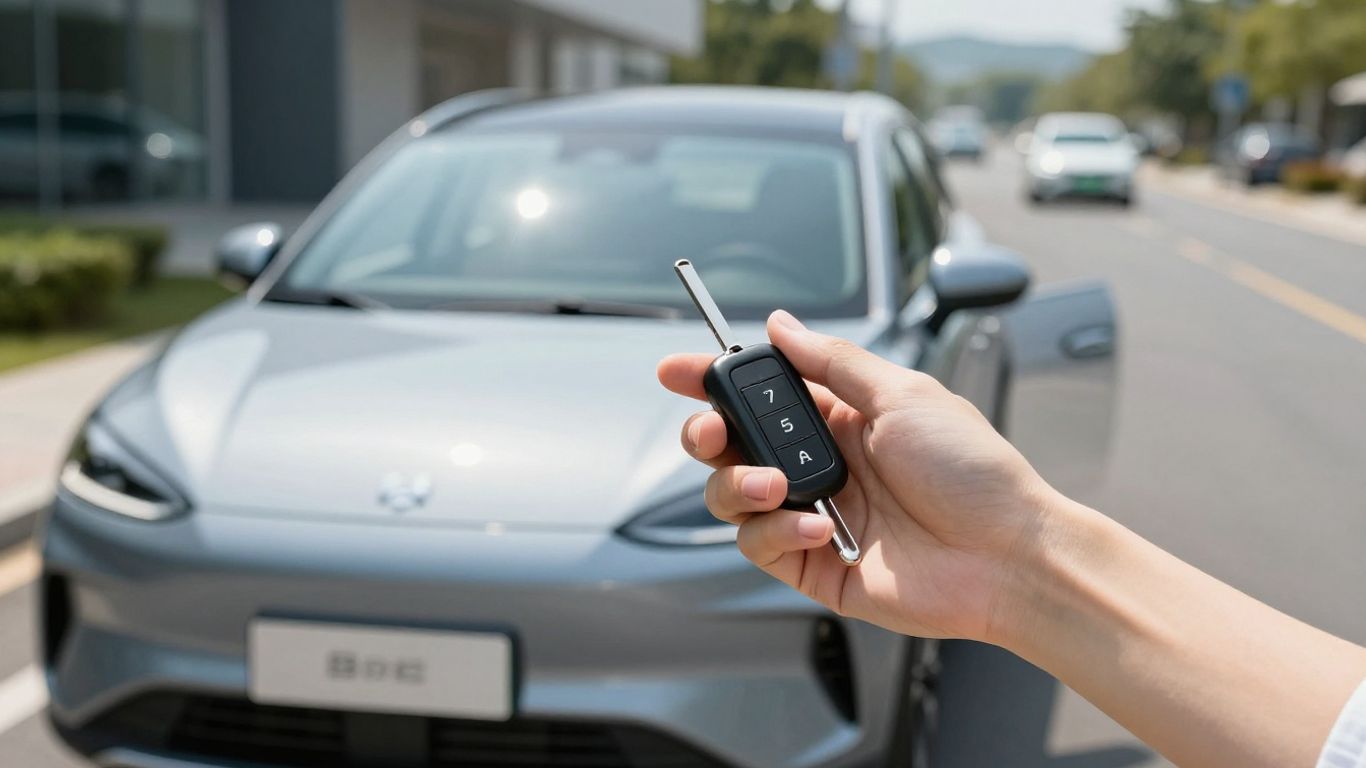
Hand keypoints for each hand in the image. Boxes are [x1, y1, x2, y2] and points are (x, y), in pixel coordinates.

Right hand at [657, 310, 1061, 641]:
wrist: (1007, 556)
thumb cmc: (973, 472)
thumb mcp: (903, 395)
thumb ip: (832, 362)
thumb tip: (779, 325)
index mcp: (840, 418)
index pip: (760, 394)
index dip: (713, 381)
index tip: (677, 371)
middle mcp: (820, 465)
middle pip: (731, 445)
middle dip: (706, 432)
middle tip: (712, 431)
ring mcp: (812, 514)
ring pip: (732, 496)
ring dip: (739, 484)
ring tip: (777, 485)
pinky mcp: (812, 565)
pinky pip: (759, 544)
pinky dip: (774, 531)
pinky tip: (814, 526)